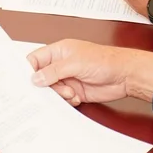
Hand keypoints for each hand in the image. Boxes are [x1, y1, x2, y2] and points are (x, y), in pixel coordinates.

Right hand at [28, 40, 152, 105]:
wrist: (125, 76)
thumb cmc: (105, 61)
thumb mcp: (75, 63)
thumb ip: (54, 71)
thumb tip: (35, 78)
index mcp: (58, 51)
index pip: (35, 60)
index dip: (29, 70)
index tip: (28, 82)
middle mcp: (61, 65)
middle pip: (41, 78)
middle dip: (45, 86)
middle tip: (52, 89)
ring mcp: (68, 78)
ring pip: (51, 90)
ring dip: (58, 94)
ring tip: (70, 92)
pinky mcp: (75, 91)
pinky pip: (62, 99)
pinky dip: (67, 100)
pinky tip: (76, 97)